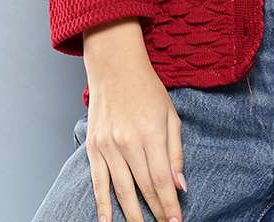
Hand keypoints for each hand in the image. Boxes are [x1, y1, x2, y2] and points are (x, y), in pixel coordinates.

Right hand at [82, 19, 185, 221]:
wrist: (115, 68)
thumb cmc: (147, 89)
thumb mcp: (170, 114)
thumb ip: (175, 151)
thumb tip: (180, 185)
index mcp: (151, 132)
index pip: (161, 179)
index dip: (169, 204)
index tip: (176, 221)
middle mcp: (128, 142)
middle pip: (143, 187)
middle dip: (156, 211)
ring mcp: (108, 146)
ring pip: (121, 190)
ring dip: (133, 214)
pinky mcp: (93, 147)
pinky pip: (98, 182)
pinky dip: (102, 204)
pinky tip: (108, 221)